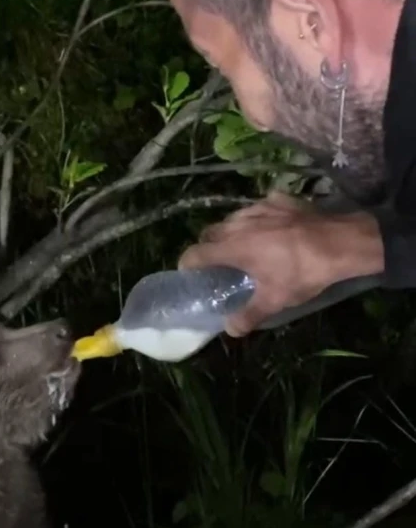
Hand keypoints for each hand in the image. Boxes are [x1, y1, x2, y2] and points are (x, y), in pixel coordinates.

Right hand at [178, 191, 383, 336]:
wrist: (339, 242)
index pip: (195, 252)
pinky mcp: (278, 198)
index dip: (188, 265)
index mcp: (232, 247)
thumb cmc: (302, 272)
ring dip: (234, 232)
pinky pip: (260, 208)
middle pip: (211, 232)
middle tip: (222, 265)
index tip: (193, 275)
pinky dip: (260, 219)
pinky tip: (274, 230)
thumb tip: (230, 329)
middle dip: (210, 248)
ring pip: (234, 219)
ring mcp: (259, 207)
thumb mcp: (275, 300)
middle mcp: (238, 223)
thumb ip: (248, 315)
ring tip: (248, 247)